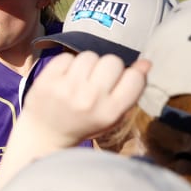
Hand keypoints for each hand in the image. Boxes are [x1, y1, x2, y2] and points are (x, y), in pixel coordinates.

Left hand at [23, 51, 147, 145]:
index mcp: (110, 112)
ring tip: (79, 79)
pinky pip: (66, 57)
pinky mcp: (46, 81)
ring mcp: (66, 89)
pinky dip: (67, 64)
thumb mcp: (112, 116)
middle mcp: (89, 99)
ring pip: (89, 55)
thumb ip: (130, 91)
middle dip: (107, 67)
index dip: (130, 74)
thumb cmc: (84, 123)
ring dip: (87, 64)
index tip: (119, 81)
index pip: (135, 77)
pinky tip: (64, 78)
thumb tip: (145, 63)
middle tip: (96, 80)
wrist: (45, 134)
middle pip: (112, 61)